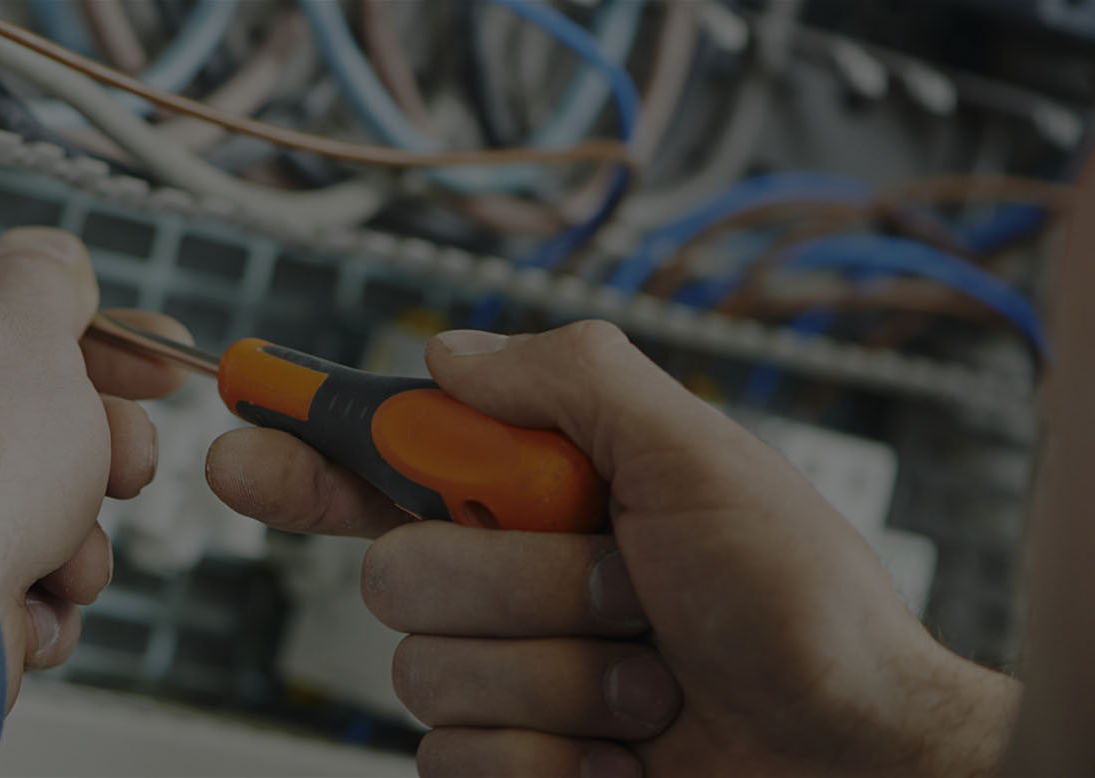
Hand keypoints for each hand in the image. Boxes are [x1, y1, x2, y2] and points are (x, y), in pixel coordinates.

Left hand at [0, 227, 189, 704]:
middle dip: (92, 454)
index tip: (145, 369)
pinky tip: (34, 599)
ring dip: (69, 534)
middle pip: (14, 418)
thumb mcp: (31, 335)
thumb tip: (46, 251)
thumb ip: (45, 284)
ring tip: (71, 556)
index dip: (90, 345)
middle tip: (126, 463)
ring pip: (11, 502)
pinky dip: (26, 588)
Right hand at [206, 321, 1016, 775]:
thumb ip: (571, 382)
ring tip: (654, 683)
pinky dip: (553, 760)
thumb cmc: (806, 610)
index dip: (304, 446)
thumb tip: (448, 351)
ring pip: (426, 676)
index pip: (388, 460)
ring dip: (560, 681)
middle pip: (395, 572)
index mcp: (542, 493)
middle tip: (630, 592)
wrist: (856, 758)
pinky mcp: (510, 767)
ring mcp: (508, 680)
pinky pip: (455, 762)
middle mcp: (511, 581)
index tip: (238, 436)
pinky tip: (626, 754)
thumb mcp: (703, 458)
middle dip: (522, 587)